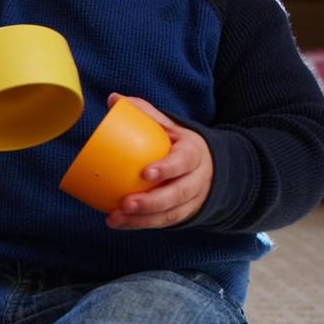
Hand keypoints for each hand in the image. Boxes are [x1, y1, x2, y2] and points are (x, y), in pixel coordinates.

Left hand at [104, 93, 212, 229]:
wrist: (209, 169)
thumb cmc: (178, 145)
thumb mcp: (170, 126)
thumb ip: (144, 113)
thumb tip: (114, 99)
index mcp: (194, 153)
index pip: (184, 161)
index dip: (168, 168)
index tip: (146, 173)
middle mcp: (197, 179)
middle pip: (178, 193)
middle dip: (152, 202)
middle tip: (126, 203)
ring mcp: (192, 200)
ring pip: (170, 214)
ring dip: (142, 219)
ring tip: (115, 218)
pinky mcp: (183, 214)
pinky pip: (162, 223)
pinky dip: (140, 225)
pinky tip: (118, 223)